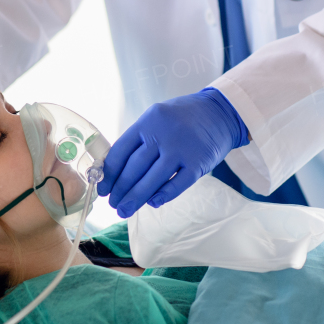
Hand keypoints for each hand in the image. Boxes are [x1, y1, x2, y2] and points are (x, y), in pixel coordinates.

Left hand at [98, 88, 249, 216]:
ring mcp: (181, 149)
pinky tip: (152, 203)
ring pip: (152, 179)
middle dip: (120, 190)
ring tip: (124, 210)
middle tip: (113, 205)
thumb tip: (117, 170)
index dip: (109, 173)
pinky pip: (177, 184)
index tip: (103, 188)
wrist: (220, 113)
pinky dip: (163, 195)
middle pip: (134, 168)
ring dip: (136, 198)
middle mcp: (163, 135)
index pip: (120, 151)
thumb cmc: (183, 118)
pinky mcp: (198, 163)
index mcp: (148, 122)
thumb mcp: (157, 117)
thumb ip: (140, 139)